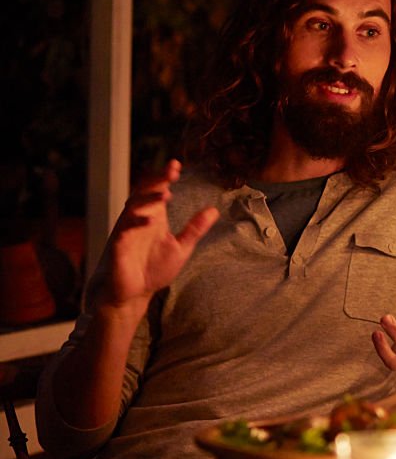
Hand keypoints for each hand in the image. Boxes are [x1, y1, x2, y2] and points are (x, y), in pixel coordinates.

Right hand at [95, 160, 218, 315]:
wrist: (133, 293)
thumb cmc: (152, 269)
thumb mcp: (181, 247)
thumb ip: (194, 229)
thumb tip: (214, 210)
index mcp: (153, 217)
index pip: (158, 191)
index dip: (165, 177)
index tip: (176, 165)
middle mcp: (139, 219)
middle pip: (144, 192)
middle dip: (156, 180)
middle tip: (172, 170)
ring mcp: (127, 231)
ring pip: (133, 207)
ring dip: (148, 199)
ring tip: (166, 194)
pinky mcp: (118, 246)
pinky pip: (124, 229)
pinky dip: (135, 222)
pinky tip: (149, 219)